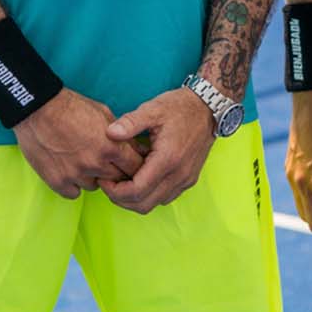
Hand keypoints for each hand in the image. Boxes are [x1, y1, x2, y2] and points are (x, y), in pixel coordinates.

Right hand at [14, 89, 145, 198]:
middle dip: (115, 171)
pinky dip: (73, 184)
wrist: (37, 108)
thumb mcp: (103, 112)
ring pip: (95, 187)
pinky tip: (68, 168)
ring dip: (92, 177)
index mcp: (111, 146)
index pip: (135, 167)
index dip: (133, 164)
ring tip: (81, 159)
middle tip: (104, 160)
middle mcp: (96, 164)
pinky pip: (74, 193)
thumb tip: (135, 148)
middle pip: (117, 180)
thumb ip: (122, 134)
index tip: (127, 162)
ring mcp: (76, 175)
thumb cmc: (70, 106)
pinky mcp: (58, 182)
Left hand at [99, 87, 215, 214]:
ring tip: (121, 180)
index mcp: (168, 159)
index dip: (115, 191)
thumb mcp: (152, 109)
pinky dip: (149, 194)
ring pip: (155, 203)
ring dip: (135, 198)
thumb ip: (130, 122)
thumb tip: (109, 133)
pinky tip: (139, 177)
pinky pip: (165, 196)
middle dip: (121, 199)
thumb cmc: (180, 107)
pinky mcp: (189, 179)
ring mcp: (186, 179)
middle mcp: (179, 175)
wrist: (208, 108)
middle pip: (144, 204)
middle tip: (108, 184)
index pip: (137, 191)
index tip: (103, 180)